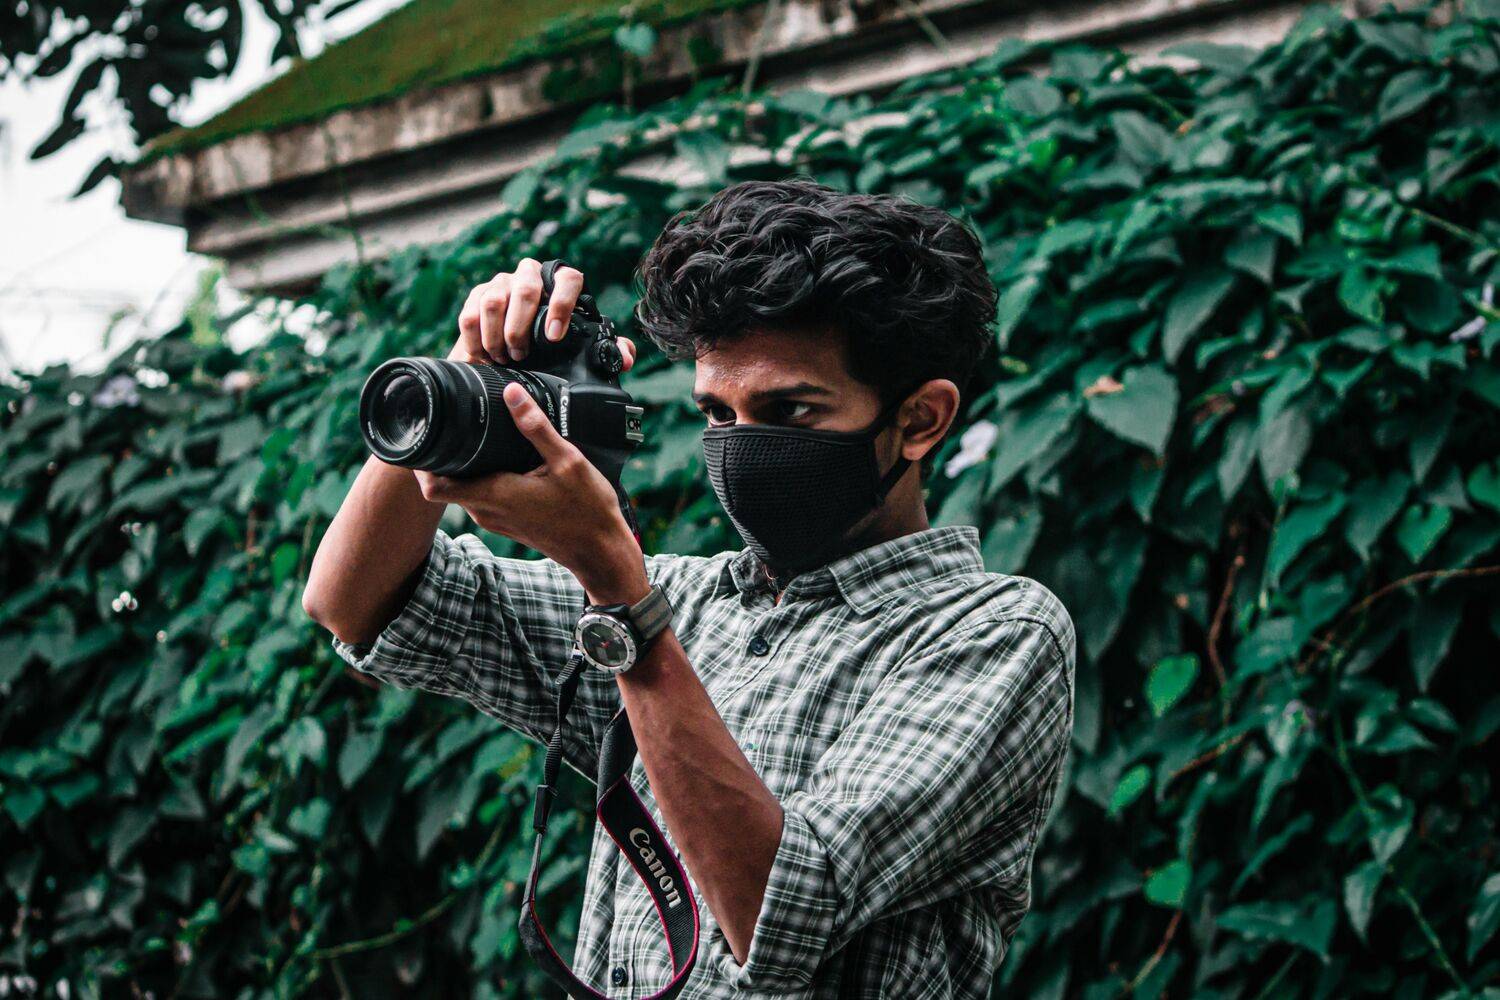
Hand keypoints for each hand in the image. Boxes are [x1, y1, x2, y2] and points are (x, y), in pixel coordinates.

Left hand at [412, 382, 648, 603]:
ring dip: (461, 466)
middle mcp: (487, 511)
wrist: (600, 552)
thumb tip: (511, 393)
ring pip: (462, 489)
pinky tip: (498, 458)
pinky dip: (480, 477)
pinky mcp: (506, 522)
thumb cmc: (587, 512)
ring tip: (472, 434)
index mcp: (494, 495)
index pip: (432, 486)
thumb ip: (536, 427)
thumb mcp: (567, 461)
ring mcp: (495, 519)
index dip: (419, 462)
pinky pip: (480, 496)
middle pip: (444, 484)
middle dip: (441, 455)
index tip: (424, 434)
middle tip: (448, 421)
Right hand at [451, 257, 638, 367]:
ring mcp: (502, 282)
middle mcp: (530, 275)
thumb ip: (607, 350)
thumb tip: (624, 358)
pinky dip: (475, 339)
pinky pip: (470, 313)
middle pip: (526, 288)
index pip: (569, 279)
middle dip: (521, 327)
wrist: (514, 338)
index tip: (554, 336)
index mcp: (560, 283)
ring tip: (502, 358)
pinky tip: (482, 355)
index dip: (562, 305)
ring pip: (495, 300)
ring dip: (496, 334)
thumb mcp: (581, 345)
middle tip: (521, 354)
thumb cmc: (553, 339)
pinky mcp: (477, 294)